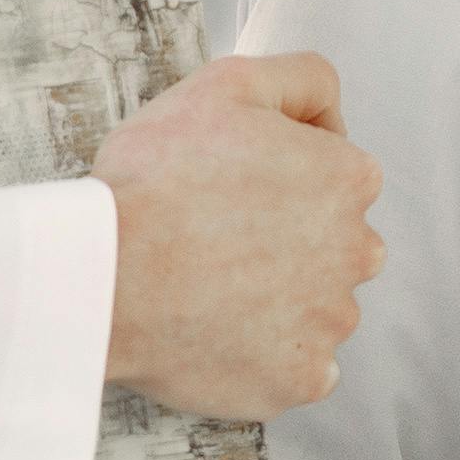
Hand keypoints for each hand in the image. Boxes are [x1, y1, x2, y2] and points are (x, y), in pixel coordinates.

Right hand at [95, 52, 383, 419]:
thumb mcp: (227, 84)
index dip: (283, 176)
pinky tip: (215, 334)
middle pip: (334, 245)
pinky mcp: (300, 380)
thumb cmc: (156, 180)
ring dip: (276, 302)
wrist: (103, 275)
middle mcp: (357, 252)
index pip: (338, 176)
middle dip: (290, 242)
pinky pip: (296, 369)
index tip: (234, 188)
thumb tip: (331, 110)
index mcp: (348, 180)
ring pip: (315, 309)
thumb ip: (300, 79)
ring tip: (207, 288)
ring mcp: (330, 322)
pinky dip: (264, 357)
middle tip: (215, 240)